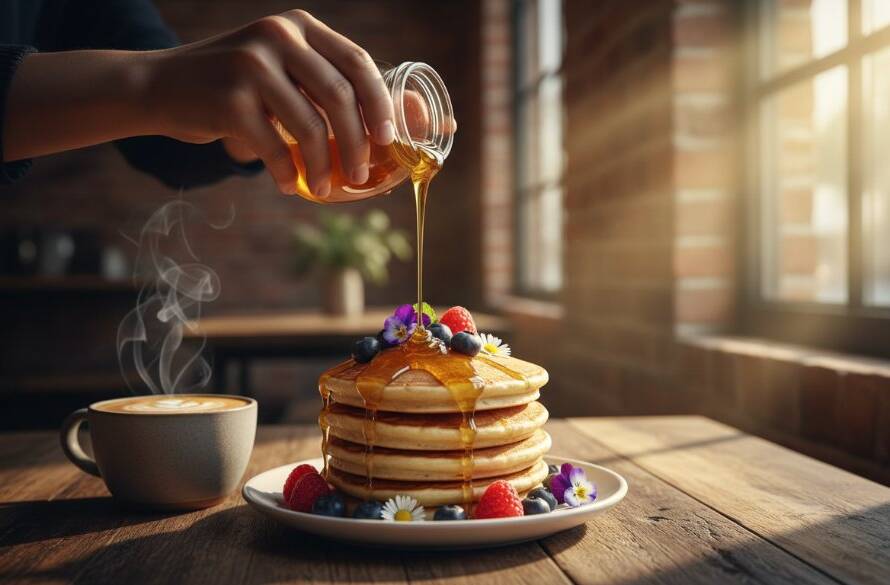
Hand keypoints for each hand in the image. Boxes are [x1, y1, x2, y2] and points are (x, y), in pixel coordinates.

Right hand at [142, 10, 395, 195]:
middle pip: (340, 97)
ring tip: (321, 188)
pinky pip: (274, 147)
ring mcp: (252, 65)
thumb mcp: (280, 68)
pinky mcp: (230, 99)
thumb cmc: (235, 86)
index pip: (358, 62)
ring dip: (321, 168)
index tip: (388, 139)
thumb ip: (323, 84)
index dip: (380, 104)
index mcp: (300, 26)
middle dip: (357, 145)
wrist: (161, 85)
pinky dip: (284, 172)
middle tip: (359, 176)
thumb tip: (388, 127)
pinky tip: (285, 184)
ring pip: (310, 127)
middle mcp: (278, 37)